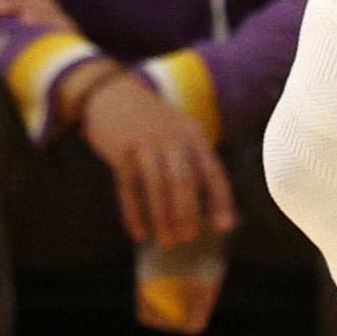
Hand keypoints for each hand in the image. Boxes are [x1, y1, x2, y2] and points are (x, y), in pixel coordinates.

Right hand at [73, 68, 238, 246]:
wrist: (112, 94)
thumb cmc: (152, 125)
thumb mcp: (179, 135)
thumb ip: (195, 166)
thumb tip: (215, 211)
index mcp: (192, 134)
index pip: (212, 170)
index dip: (220, 200)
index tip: (224, 226)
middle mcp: (171, 136)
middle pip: (184, 180)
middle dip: (187, 213)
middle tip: (187, 238)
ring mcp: (144, 142)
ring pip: (157, 186)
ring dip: (162, 218)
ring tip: (166, 241)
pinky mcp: (120, 150)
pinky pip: (129, 187)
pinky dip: (134, 213)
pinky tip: (139, 233)